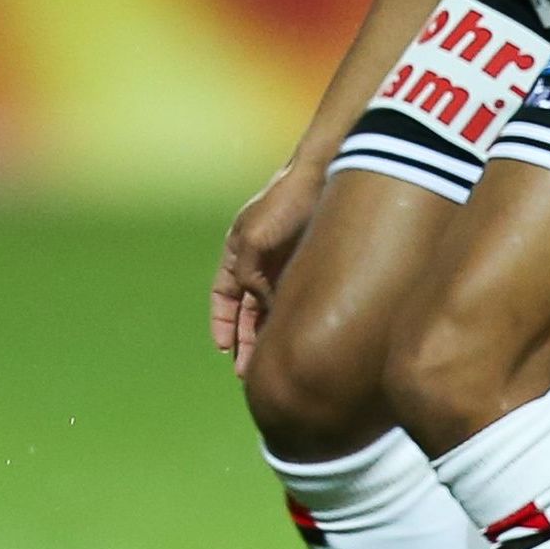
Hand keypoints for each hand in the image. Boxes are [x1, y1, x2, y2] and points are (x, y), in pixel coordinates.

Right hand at [211, 162, 320, 374]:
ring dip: (270, 336)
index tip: (223, 349)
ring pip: (274, 309)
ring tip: (273, 364)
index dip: (222, 323)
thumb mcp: (254, 242)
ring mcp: (286, 265)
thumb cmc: (285, 203)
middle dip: (246, 340)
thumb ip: (250, 278)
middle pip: (248, 309)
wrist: (327, 175)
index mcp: (238, 252)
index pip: (224, 296)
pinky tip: (299, 341)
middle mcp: (260, 262)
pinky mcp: (312, 266)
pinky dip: (294, 321)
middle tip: (249, 372)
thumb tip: (264, 307)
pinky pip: (298, 301)